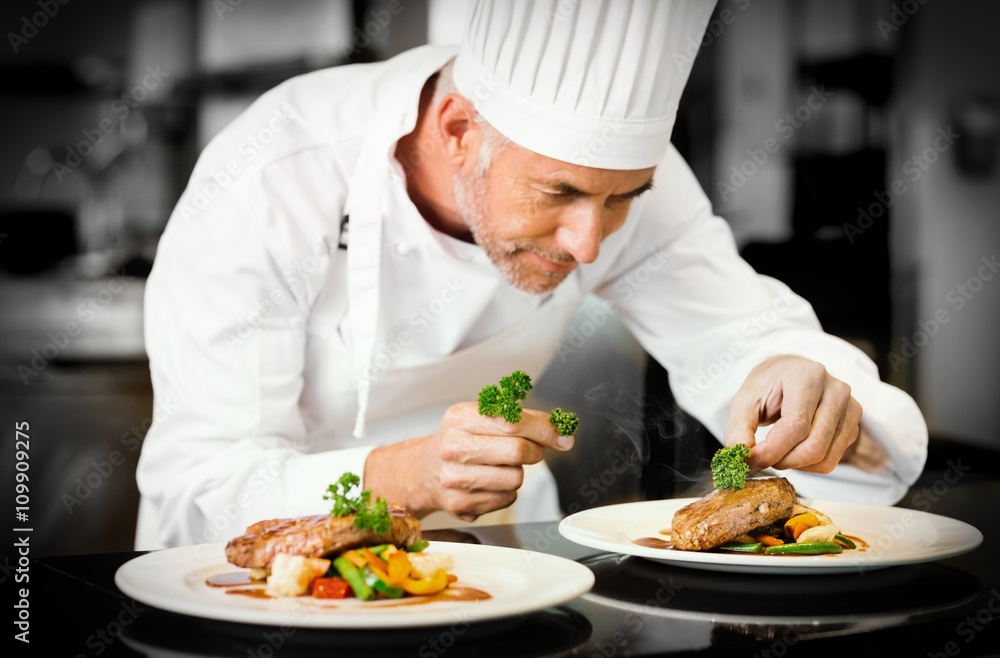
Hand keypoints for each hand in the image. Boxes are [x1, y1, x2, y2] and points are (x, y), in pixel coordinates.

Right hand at [364, 402, 572, 520]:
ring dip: (517, 473)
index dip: (544, 430)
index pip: (513, 421)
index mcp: (459, 418)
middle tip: (531, 450)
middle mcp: (453, 447)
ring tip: (500, 466)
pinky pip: (506, 499)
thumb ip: (522, 419)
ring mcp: (454, 479)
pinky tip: (489, 482)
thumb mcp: (482, 417)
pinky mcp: (460, 505)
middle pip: (517, 451)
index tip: (561, 437)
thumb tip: (562, 433)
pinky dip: (506, 491)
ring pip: (515, 479)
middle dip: (534, 451)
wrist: (425, 471)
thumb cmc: (461, 440)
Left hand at [724, 355, 862, 473]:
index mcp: (808, 377)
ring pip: (824, 459)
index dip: (771, 450)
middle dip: (782, 461)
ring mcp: (850, 409)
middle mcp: (836, 391)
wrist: (792, 374)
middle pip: (813, 447)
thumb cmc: (769, 385)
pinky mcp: (853, 426)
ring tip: (776, 451)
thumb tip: (741, 455)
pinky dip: (807, 465)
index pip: (796, 426)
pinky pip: (831, 461)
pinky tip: (793, 449)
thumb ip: (739, 427)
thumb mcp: (745, 399)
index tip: (751, 459)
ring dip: (794, 465)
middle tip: (761, 458)